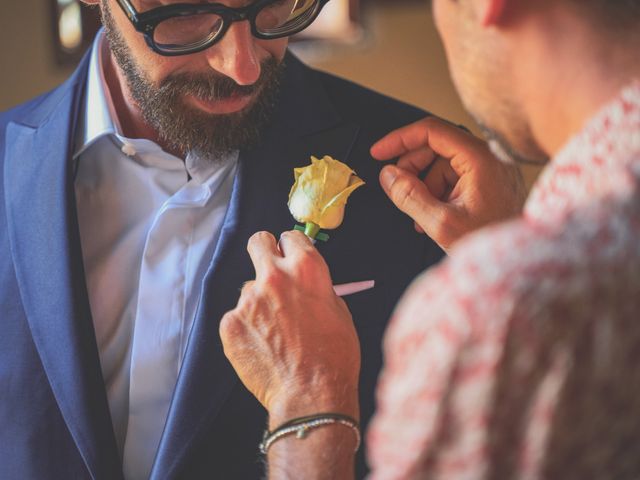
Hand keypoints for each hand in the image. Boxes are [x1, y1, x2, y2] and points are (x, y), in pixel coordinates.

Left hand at [220, 231, 360, 427]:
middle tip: (270, 270)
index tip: (290, 255)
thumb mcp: (339, 312)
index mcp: (306, 269)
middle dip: (264, 252)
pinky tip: (263, 347)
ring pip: (249, 289)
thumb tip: (305, 284)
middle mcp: (274, 276)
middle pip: (258, 242)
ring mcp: (249, 300)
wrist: (311, 394)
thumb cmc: (333, 357)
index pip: (290, 236)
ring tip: (275, 333)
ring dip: (259, 303)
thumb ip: (317, 289)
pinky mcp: (230, 323)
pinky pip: (237, 317)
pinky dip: (248, 328)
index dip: (291, 247)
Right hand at [371, 117, 526, 252]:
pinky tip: (433, 217)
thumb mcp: (441, 223)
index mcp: (480, 159)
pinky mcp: (489, 184)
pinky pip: (454, 178)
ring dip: (424, 186)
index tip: (377, 153)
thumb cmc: (490, 245)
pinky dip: (438, 193)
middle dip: (412, 169)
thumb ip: (410, 196)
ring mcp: (490, 170)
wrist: (521, 266)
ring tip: (420, 216)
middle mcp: (488, 157)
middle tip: (398, 191)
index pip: (432, 131)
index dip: (400, 140)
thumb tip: (387, 174)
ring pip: (443, 165)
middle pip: (436, 147)